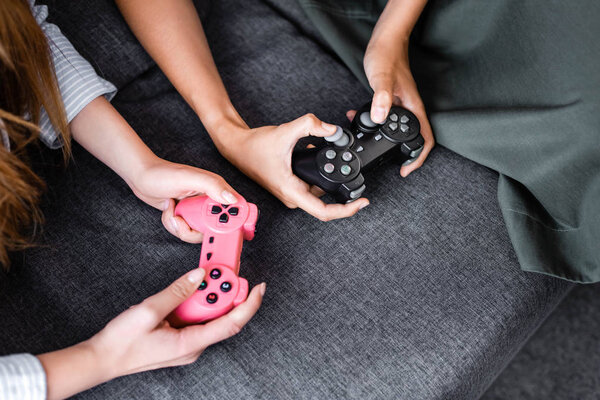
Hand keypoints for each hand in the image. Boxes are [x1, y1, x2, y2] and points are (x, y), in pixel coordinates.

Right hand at [89, 268, 264, 378]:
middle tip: (226, 269)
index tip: (258, 287)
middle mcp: (193, 346)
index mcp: (190, 344)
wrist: (101, 359)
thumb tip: (199, 275)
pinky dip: (197, 301)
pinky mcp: (178, 339)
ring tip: (209, 274)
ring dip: (210, 295)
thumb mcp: (148, 311)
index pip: (231, 324)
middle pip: (222, 318)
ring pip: (208, 317)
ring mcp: (186, 344)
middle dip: (227, 292)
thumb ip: (177, 291)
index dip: (249, 305)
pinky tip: (193, 287)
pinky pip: (196, 318)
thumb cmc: (122, 342)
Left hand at [128, 157, 238, 242]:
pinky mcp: (186, 218)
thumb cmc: (163, 173)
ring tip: (173, 211)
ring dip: (181, 227)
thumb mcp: (189, 178)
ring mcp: (197, 211)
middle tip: (184, 218)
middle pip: (215, 229)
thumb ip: (213, 186)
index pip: (236, 209)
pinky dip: (174, 225)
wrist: (141, 177)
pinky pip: (186, 232)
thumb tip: (232, 199)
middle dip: (196, 228)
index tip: (221, 229)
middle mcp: (209, 202)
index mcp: (217, 190)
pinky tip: (169, 210)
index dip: (234, 222)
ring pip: (198, 233)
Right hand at [215, 114, 369, 220]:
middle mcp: (293, 197)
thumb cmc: (255, 146)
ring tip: (334, 159)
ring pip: (320, 191)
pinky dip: (321, 173)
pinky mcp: (292, 187)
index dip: (346, 210)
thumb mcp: (284, 132)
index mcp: (291, 191)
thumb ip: (309, 125)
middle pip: (326, 202)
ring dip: (330, 177)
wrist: (238, 147)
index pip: (323, 212)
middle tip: (353, 173)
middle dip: (342, 189)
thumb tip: (331, 129)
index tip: (361, 203)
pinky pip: (313, 186)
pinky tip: (320, 158)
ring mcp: (292, 193)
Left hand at [363, 36, 433, 176]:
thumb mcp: (382, 78)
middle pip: (413, 139)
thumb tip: (380, 117)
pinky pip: (385, 119)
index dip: (417, 158)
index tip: (406, 170)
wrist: (385, 40)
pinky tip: (357, 119)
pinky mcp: (390, 100)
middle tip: (390, 166)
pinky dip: (373, 124)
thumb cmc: (387, 55)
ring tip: (370, 145)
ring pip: (398, 130)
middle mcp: (409, 108)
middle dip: (402, 156)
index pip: (424, 139)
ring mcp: (400, 104)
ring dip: (385, 141)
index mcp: (412, 106)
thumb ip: (381, 97)